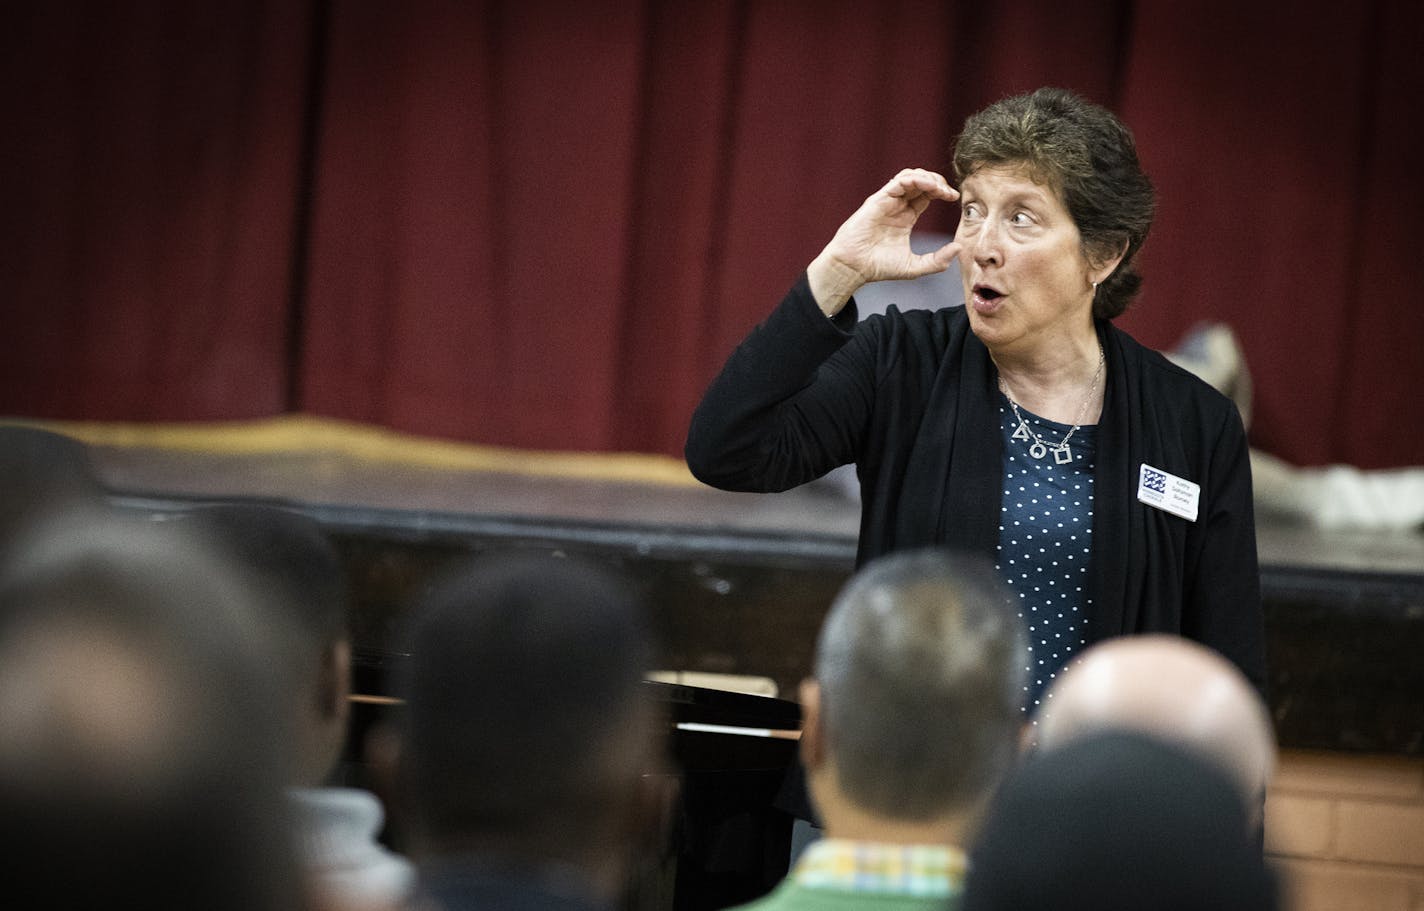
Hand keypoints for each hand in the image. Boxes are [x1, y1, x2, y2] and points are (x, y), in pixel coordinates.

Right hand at [808, 168, 961, 314]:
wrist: (853, 267)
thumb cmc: (878, 267)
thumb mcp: (915, 267)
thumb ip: (937, 260)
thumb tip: (959, 248)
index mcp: (905, 217)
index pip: (927, 195)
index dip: (942, 192)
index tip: (955, 199)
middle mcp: (896, 206)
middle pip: (921, 182)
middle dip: (938, 182)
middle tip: (950, 193)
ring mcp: (887, 201)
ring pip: (910, 176)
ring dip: (928, 177)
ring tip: (940, 188)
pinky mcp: (878, 200)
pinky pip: (899, 182)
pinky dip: (915, 180)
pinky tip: (929, 187)